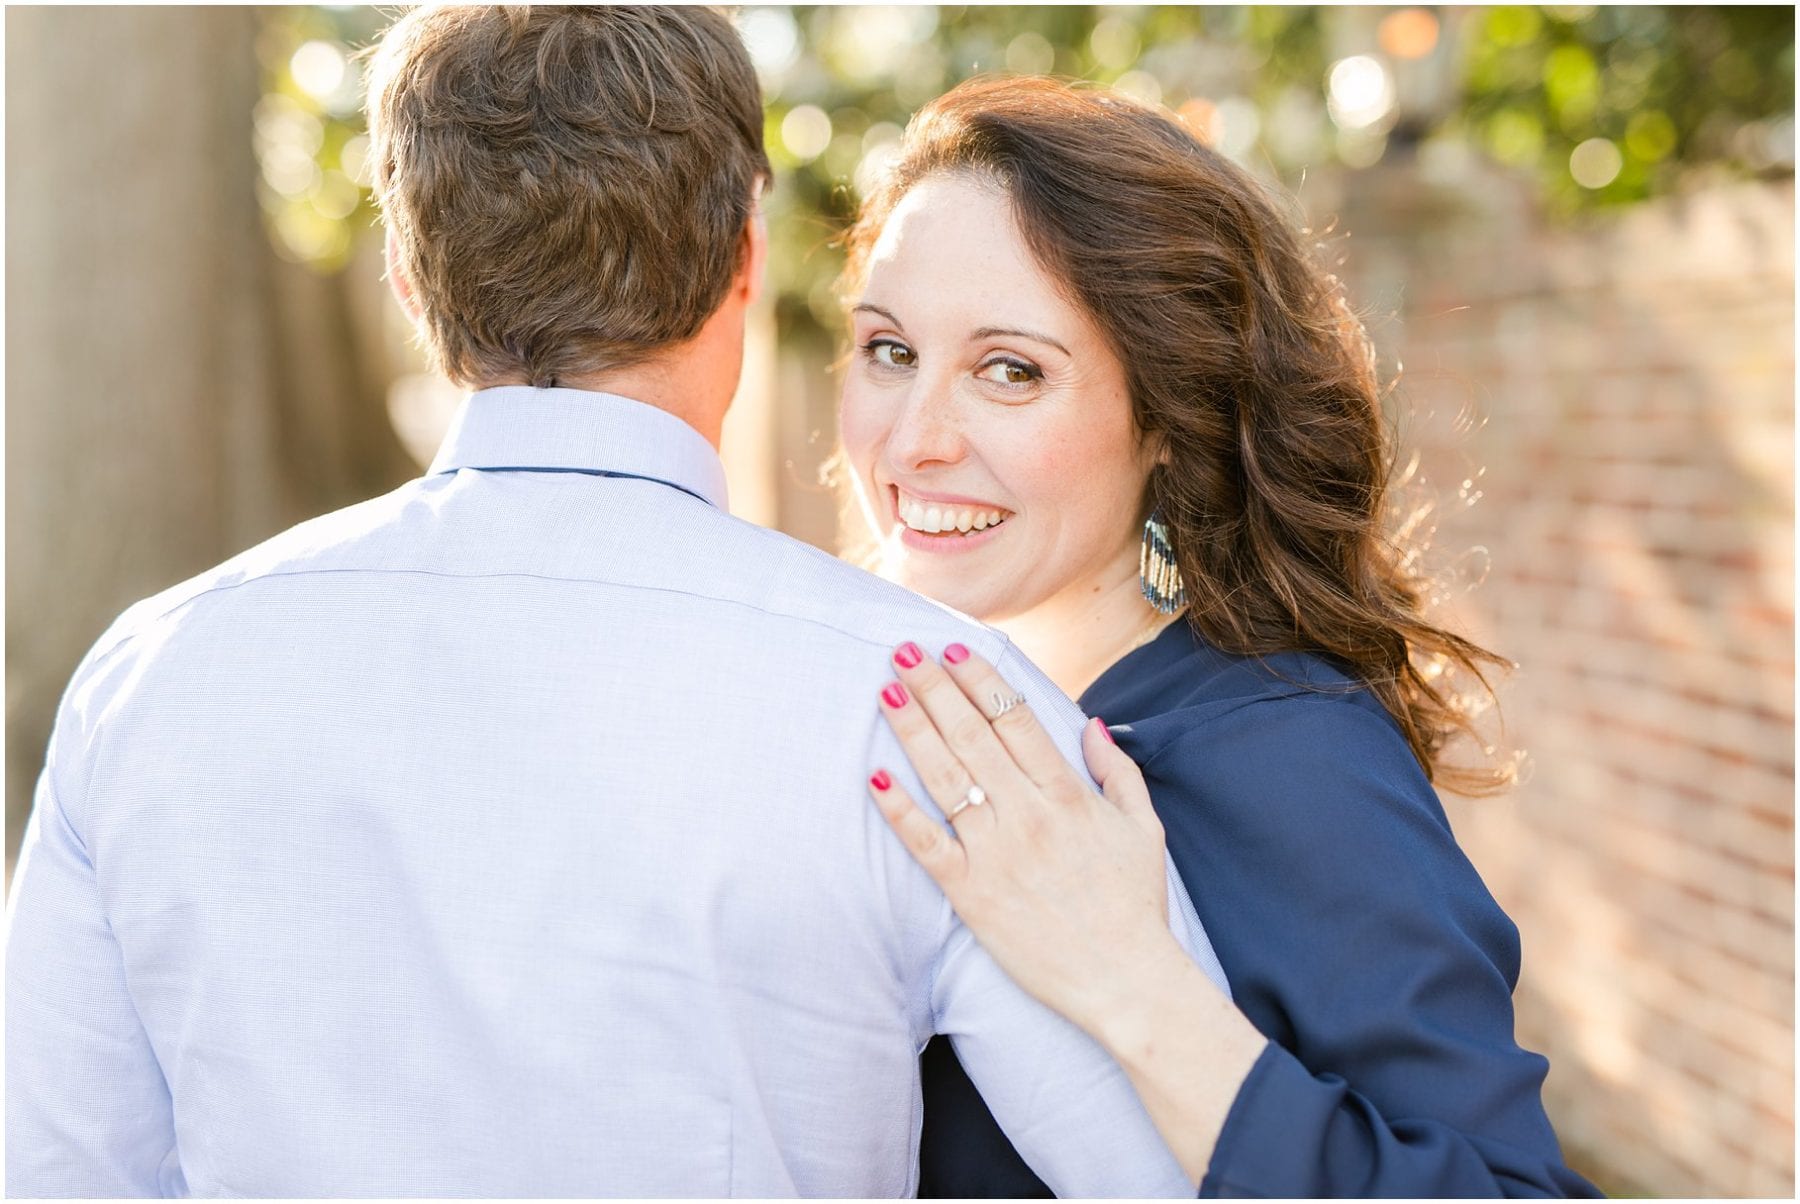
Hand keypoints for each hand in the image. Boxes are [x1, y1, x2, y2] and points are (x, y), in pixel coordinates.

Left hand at [868, 641, 1184, 1033]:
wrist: (1124, 980)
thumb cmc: (1135, 905)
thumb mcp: (1142, 828)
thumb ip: (1117, 772)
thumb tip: (1091, 725)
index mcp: (1068, 795)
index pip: (1014, 718)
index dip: (980, 679)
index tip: (954, 650)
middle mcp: (1028, 815)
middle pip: (971, 735)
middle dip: (935, 688)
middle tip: (904, 651)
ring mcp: (996, 852)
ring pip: (945, 777)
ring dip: (912, 729)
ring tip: (887, 691)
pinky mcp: (971, 893)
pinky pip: (926, 843)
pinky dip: (899, 809)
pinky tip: (875, 776)